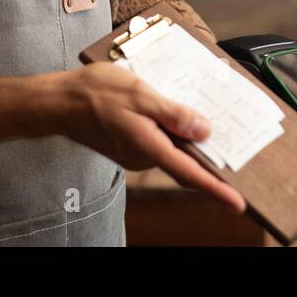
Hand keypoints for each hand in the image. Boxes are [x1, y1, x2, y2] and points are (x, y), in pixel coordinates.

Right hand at [50, 62, 246, 214]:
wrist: (59, 102)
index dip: (215, 189)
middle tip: (236, 148)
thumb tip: (204, 130)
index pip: (189, 173)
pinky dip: (171, 131)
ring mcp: (135, 153)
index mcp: (149, 146)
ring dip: (188, 138)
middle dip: (209, 158)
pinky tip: (174, 112)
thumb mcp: (140, 93)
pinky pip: (159, 141)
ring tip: (206, 115)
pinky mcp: (130, 145)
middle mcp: (143, 156)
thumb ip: (173, 113)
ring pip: (172, 149)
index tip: (237, 203)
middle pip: (184, 161)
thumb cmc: (96, 93)